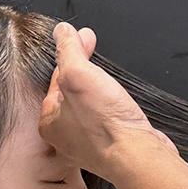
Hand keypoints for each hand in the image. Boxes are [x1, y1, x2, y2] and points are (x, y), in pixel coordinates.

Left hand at [39, 22, 176, 180]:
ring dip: (101, 87)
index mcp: (49, 122)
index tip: (83, 38)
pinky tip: (122, 102)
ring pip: (91, 107)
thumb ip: (68, 50)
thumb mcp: (79, 74)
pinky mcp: (112, 149)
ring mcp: (89, 145)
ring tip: (111, 77)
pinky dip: (114, 106)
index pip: (55, 80)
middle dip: (85, 69)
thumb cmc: (106, 124)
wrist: (138, 156)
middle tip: (95, 48)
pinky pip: (108, 120)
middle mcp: (65, 137)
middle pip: (73, 93)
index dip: (70, 55)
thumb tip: (62, 31)